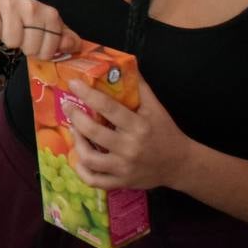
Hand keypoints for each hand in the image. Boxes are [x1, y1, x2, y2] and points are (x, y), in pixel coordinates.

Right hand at [0, 0, 79, 59]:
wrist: (1, 2)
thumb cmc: (28, 19)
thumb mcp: (51, 29)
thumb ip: (67, 40)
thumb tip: (71, 46)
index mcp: (51, 15)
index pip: (49, 50)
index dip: (43, 53)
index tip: (39, 46)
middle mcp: (33, 8)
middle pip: (30, 48)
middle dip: (25, 48)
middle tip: (24, 37)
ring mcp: (12, 7)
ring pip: (12, 42)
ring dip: (10, 41)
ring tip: (12, 31)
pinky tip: (0, 24)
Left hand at [66, 77, 192, 191]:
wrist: (180, 164)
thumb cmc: (165, 132)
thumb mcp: (156, 107)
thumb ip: (139, 87)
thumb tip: (121, 65)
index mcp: (139, 126)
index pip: (108, 107)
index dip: (87, 94)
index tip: (73, 83)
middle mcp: (130, 148)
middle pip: (94, 132)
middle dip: (75, 116)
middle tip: (68, 106)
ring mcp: (124, 168)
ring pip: (90, 157)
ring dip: (77, 142)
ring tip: (74, 130)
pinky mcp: (121, 182)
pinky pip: (94, 180)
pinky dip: (81, 170)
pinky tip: (78, 157)